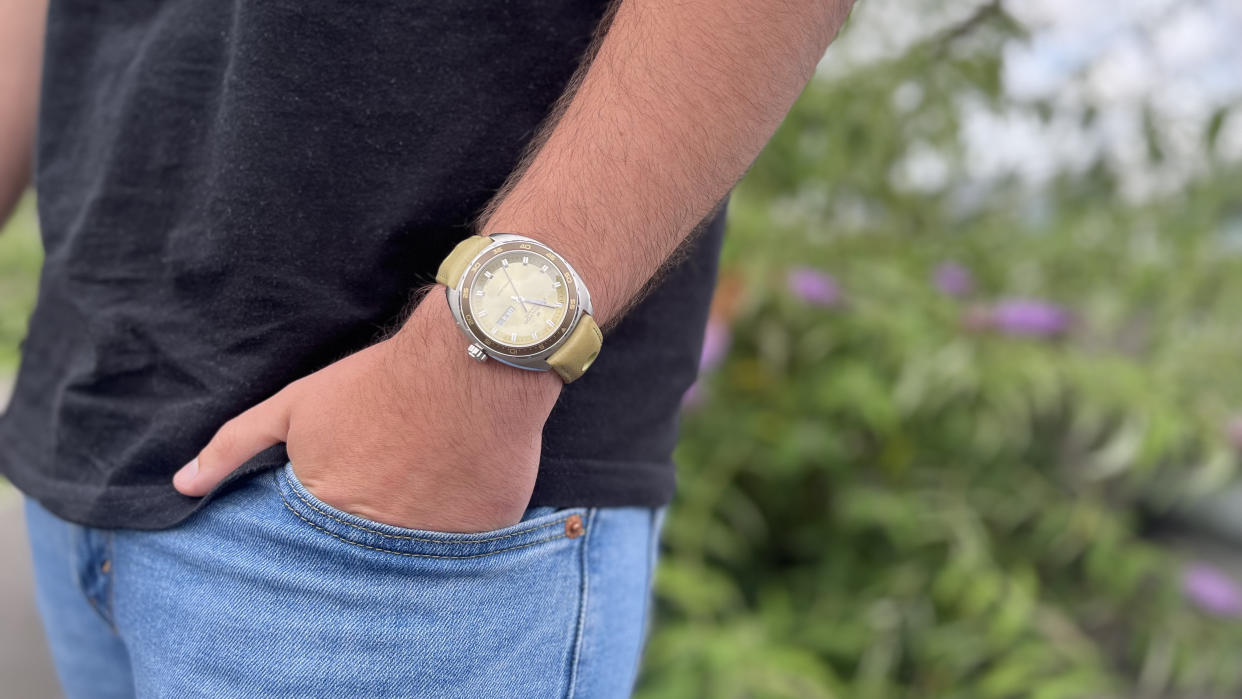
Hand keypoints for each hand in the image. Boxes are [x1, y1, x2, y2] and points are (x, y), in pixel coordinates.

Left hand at [172, 297, 562, 531]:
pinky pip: (469, 551)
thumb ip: (236, 445)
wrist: (468, 362)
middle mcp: (381, 540)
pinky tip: (464, 497)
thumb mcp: (296, 406)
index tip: (350, 494)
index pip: (315, 547)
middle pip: (368, 559)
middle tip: (392, 494)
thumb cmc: (378, 382)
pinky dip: (464, 533)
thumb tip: (183, 485)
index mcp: (330, 514)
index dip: (332, 521)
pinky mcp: (485, 536)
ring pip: (420, 561)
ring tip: (427, 495)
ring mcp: (437, 543)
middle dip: (373, 535)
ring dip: (418, 538)